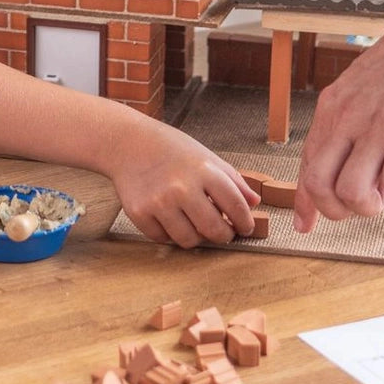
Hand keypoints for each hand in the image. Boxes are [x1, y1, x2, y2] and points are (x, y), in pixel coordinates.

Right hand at [110, 124, 260, 247]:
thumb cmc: (171, 148)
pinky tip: (169, 218)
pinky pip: (162, 238)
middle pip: (214, 230)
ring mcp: (159, 202)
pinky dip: (168, 233)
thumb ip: (232, 179)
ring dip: (195, 237)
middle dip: (223, 235)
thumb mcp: (206, 156)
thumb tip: (255, 203)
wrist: (128, 143)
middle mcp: (182, 188)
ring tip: (193, 224)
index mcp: (204, 170)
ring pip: (188, 240)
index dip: (245, 222)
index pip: (236, 206)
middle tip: (222, 232)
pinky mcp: (139, 213)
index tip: (245, 228)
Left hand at [293, 0, 383, 231]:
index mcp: (332, 109)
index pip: (305, 166)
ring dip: (374, 202)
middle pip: (321, 187)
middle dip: (338, 210)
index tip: (307, 226)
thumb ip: (346, 125)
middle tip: (363, 201)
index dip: (305, 203)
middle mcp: (348, 119)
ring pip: (354, 194)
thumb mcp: (359, 88)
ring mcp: (379, 126)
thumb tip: (338, 166)